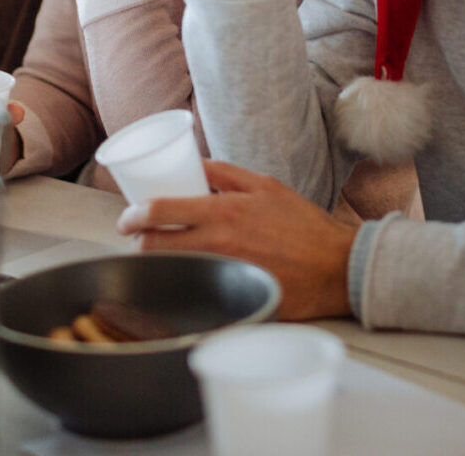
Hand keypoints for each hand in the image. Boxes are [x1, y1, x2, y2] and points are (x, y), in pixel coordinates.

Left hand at [117, 160, 357, 319]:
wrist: (337, 267)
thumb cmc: (303, 225)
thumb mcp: (266, 185)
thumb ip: (225, 173)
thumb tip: (192, 163)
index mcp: (225, 211)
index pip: (160, 211)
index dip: (133, 215)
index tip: (127, 219)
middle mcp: (219, 243)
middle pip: (155, 246)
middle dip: (139, 243)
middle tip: (140, 240)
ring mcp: (224, 275)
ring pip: (169, 271)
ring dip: (159, 265)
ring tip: (162, 259)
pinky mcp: (233, 300)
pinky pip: (194, 294)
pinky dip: (184, 286)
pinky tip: (187, 282)